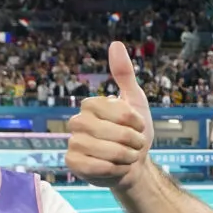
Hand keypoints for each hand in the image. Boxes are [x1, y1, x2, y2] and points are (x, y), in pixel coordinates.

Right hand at [65, 43, 154, 189]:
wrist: (135, 166)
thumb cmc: (135, 133)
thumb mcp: (135, 101)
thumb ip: (125, 74)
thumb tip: (115, 44)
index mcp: (91, 105)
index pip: (115, 110)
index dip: (133, 121)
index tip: (139, 126)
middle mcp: (78, 122)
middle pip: (111, 131)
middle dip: (132, 141)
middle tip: (136, 145)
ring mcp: (73, 143)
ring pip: (103, 150)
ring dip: (124, 156)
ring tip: (128, 157)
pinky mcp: (72, 163)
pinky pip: (94, 166)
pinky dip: (112, 169)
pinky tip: (116, 167)